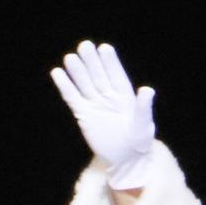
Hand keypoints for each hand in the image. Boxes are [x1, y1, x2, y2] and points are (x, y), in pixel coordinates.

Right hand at [51, 40, 162, 184]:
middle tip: (84, 46)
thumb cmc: (139, 141)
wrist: (125, 159)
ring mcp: (95, 104)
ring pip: (84, 84)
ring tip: (70, 57)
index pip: (116, 75)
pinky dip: (65, 86)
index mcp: (125, 95)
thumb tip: (147, 89)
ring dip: (77, 71)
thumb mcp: (143, 126)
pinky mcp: (83, 115)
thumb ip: (143, 108)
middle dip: (92, 62)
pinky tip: (57, 73)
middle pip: (98, 76)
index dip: (110, 62)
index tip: (104, 48)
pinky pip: (73, 98)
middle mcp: (109, 96)